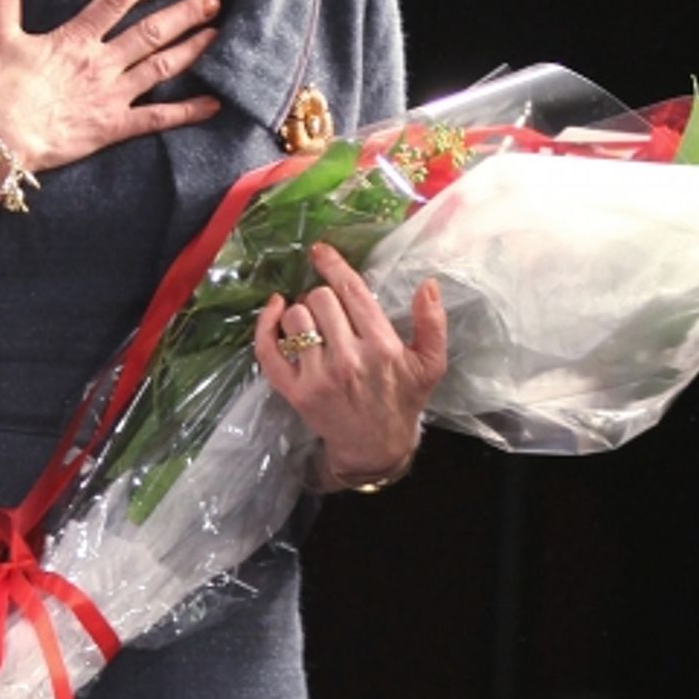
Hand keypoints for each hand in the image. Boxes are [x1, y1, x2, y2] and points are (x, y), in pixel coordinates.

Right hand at [0, 0, 221, 173]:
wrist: (1, 137)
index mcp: (77, 40)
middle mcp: (102, 63)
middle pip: (151, 32)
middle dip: (184, 14)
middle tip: (213, 1)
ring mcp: (112, 96)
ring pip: (160, 67)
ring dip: (191, 50)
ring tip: (217, 35)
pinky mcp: (114, 127)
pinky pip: (158, 118)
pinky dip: (187, 111)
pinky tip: (213, 104)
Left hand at [253, 243, 447, 483]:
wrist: (376, 448)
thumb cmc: (403, 400)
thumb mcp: (430, 364)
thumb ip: (432, 323)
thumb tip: (428, 284)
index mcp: (382, 346)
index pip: (352, 291)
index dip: (333, 265)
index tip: (320, 251)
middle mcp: (348, 359)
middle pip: (320, 299)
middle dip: (323, 294)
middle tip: (329, 307)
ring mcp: (318, 377)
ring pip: (295, 317)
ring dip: (301, 311)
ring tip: (313, 322)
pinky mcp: (294, 392)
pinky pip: (268, 349)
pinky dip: (266, 324)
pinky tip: (275, 309)